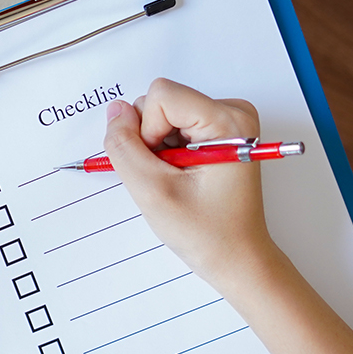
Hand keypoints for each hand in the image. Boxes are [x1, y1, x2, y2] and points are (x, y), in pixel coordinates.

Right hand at [103, 78, 279, 291]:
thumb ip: (124, 146)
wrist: (237, 258)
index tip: (162, 166)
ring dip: (158, 148)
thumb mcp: (153, 191)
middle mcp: (232, 112)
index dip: (147, 131)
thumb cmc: (207, 233)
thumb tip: (115, 111)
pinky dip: (167, 151)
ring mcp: (227, 121)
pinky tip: (182, 176)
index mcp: (227, 121)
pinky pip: (174, 125)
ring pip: (164, 114)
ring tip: (177, 179)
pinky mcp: (219, 132)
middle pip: (162, 101)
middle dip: (152, 139)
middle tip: (170, 177)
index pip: (161, 96)